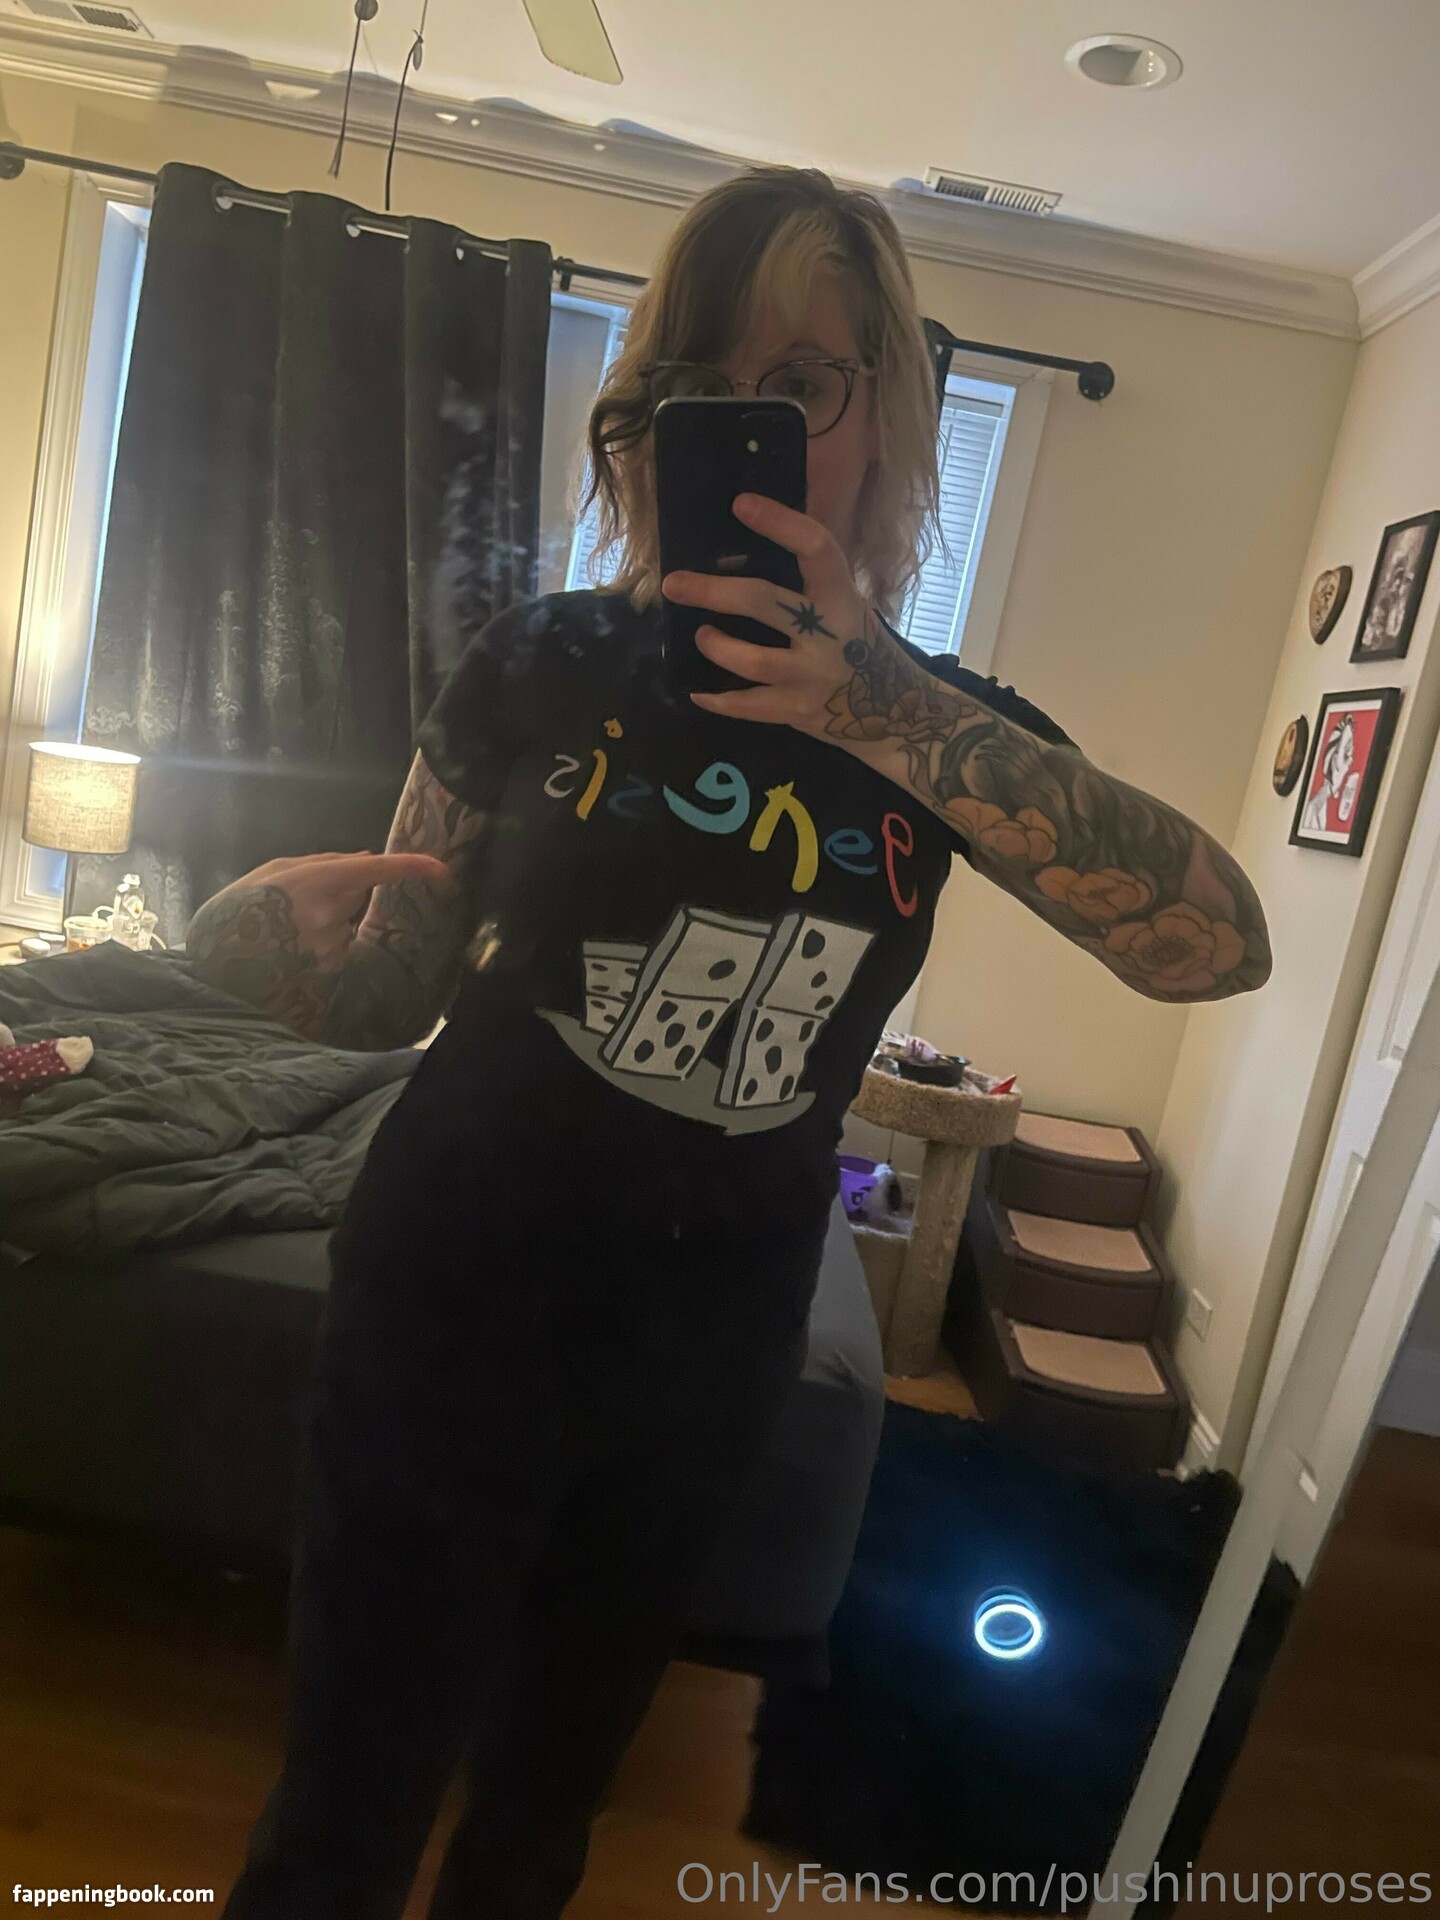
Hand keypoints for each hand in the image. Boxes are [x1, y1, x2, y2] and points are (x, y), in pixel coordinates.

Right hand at [198, 850, 451, 972]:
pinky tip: (290, 947)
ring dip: (326, 920)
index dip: (411, 868)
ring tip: (285, 927)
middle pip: (355, 893)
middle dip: (338, 892)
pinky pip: (337, 945)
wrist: (217, 959)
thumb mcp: (275, 870)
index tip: (441, 868)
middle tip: (296, 901)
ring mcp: (329, 945)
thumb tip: (369, 859)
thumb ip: (325, 862)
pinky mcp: (327, 969)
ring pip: (346, 921)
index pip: (375, 871)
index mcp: (315, 881)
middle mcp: (328, 915)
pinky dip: (321, 944)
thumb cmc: (243, 906)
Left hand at [660, 493, 888, 737]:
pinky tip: (699, 692)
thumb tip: (745, 553)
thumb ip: (812, 585)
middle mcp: (829, 635)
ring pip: (750, 660)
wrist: (898, 712)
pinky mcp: (798, 711)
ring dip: (717, 646)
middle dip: (713, 591)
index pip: (815, 547)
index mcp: (843, 597)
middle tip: (674, 584)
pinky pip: (748, 706)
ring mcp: (812, 677)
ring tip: (702, 635)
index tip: (741, 505)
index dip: (779, 523)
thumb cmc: (862, 646)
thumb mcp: (849, 606)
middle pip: (763, 602)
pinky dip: (718, 700)